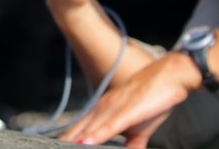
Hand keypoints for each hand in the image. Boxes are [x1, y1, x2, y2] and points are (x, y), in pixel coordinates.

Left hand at [62, 52, 200, 147]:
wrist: (169, 76)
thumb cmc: (153, 99)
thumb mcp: (139, 126)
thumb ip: (131, 144)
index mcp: (103, 110)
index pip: (79, 128)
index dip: (66, 139)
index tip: (53, 146)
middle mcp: (103, 108)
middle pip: (78, 129)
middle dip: (65, 142)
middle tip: (49, 148)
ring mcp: (114, 109)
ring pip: (90, 129)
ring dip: (76, 141)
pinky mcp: (127, 111)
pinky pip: (110, 125)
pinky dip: (97, 135)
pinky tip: (86, 143)